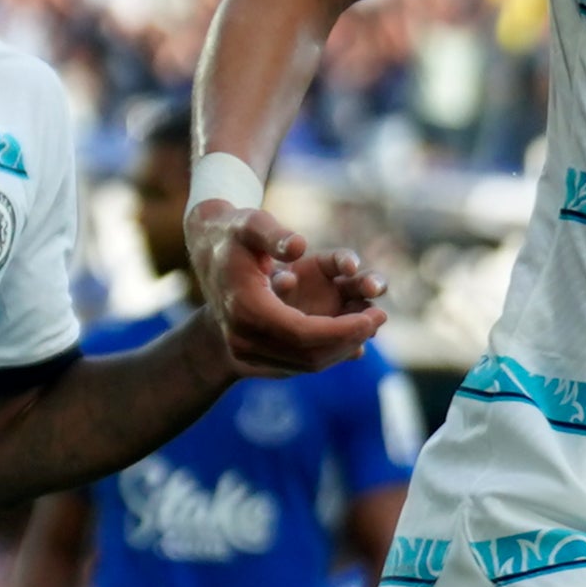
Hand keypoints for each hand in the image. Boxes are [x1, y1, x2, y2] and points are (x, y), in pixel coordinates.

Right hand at [185, 200, 386, 375]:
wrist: (206, 256)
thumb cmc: (232, 234)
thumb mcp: (250, 223)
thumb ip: (273, 233)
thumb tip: (300, 246)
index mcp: (245, 308)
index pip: (303, 333)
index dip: (343, 329)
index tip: (375, 315)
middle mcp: (244, 337)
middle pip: (308, 354)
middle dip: (349, 338)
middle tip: (380, 317)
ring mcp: (246, 351)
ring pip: (305, 363)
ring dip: (342, 347)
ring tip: (371, 323)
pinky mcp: (252, 355)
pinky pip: (297, 362)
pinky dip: (328, 351)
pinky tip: (351, 333)